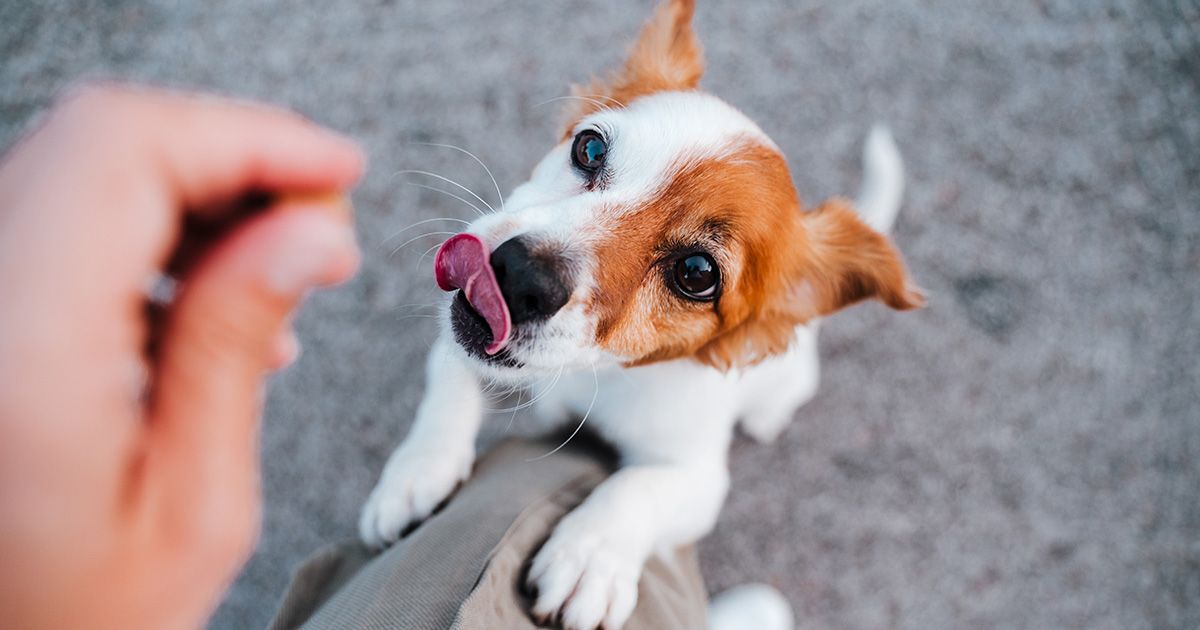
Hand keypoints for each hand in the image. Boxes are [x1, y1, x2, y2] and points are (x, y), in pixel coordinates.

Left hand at [0, 85, 363, 628]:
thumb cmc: (75, 620)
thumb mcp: (192, 504)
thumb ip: (235, 345)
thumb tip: (310, 233)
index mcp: (22, 347)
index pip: (127, 153)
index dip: (250, 138)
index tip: (338, 171)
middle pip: (102, 145)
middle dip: (233, 160)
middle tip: (322, 220)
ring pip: (82, 172)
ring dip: (196, 195)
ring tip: (278, 268)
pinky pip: (60, 223)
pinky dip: (147, 230)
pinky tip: (208, 298)